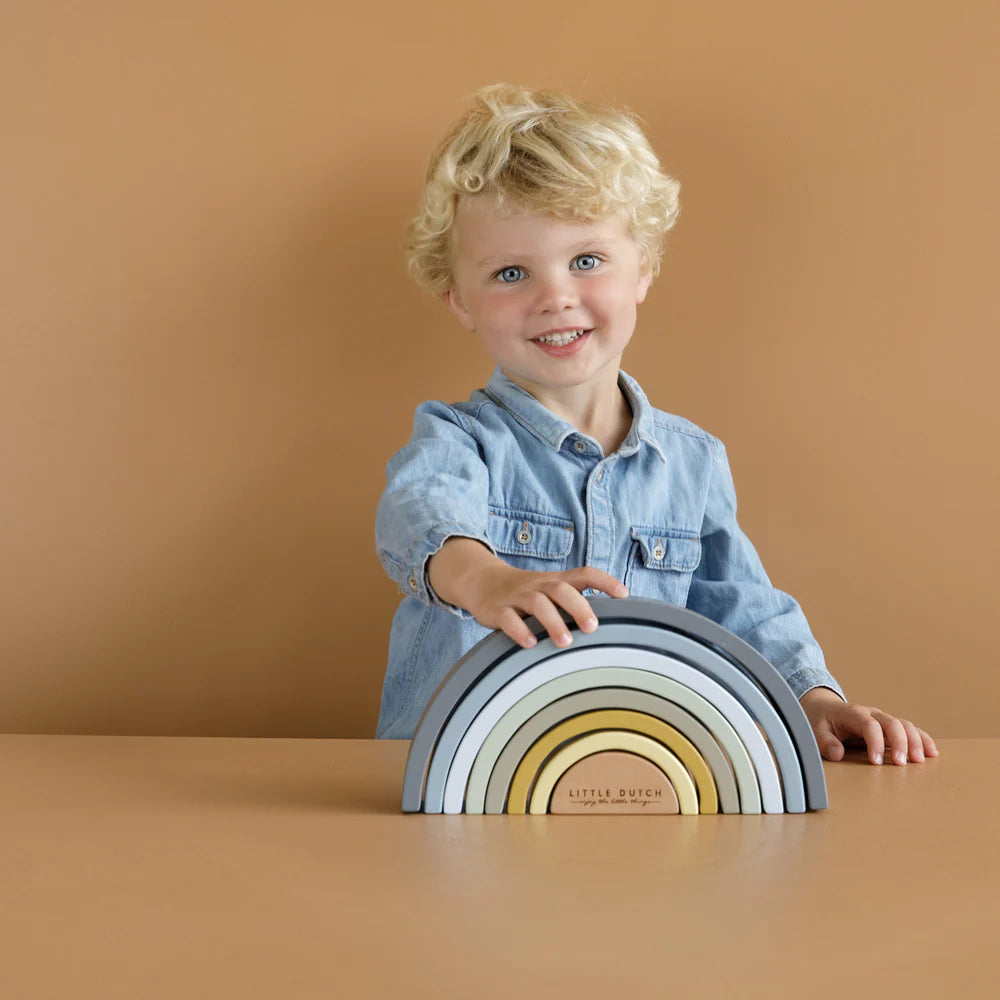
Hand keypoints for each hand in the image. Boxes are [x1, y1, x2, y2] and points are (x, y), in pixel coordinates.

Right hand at [427, 538, 627, 648]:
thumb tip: (608, 625)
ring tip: (565, 643)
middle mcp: (538, 586)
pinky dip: (520, 631)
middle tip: (592, 628)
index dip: (605, 581)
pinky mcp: (497, 610)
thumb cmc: (524, 592)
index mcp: (554, 581)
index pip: (583, 573)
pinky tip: (530, 644)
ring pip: (537, 603)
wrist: (480, 580)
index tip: (623, 595)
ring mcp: (516, 597)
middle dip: (578, 606)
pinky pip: (508, 619)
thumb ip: (572, 602)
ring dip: (553, 622)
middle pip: (561, 588)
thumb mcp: (547, 590)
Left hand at [799, 687, 938, 764]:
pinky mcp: (890, 727)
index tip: (876, 762)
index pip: (868, 725)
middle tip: (901, 764)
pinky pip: (910, 730)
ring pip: (905, 725)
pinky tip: (932, 752)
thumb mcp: (814, 729)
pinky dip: (922, 739)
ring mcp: (883, 719)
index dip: (874, 742)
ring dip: (915, 742)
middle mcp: (872, 714)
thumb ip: (824, 741)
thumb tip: (837, 753)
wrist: (823, 707)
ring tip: (920, 761)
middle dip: (899, 743)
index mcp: (853, 713)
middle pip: (892, 723)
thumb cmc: (820, 720)